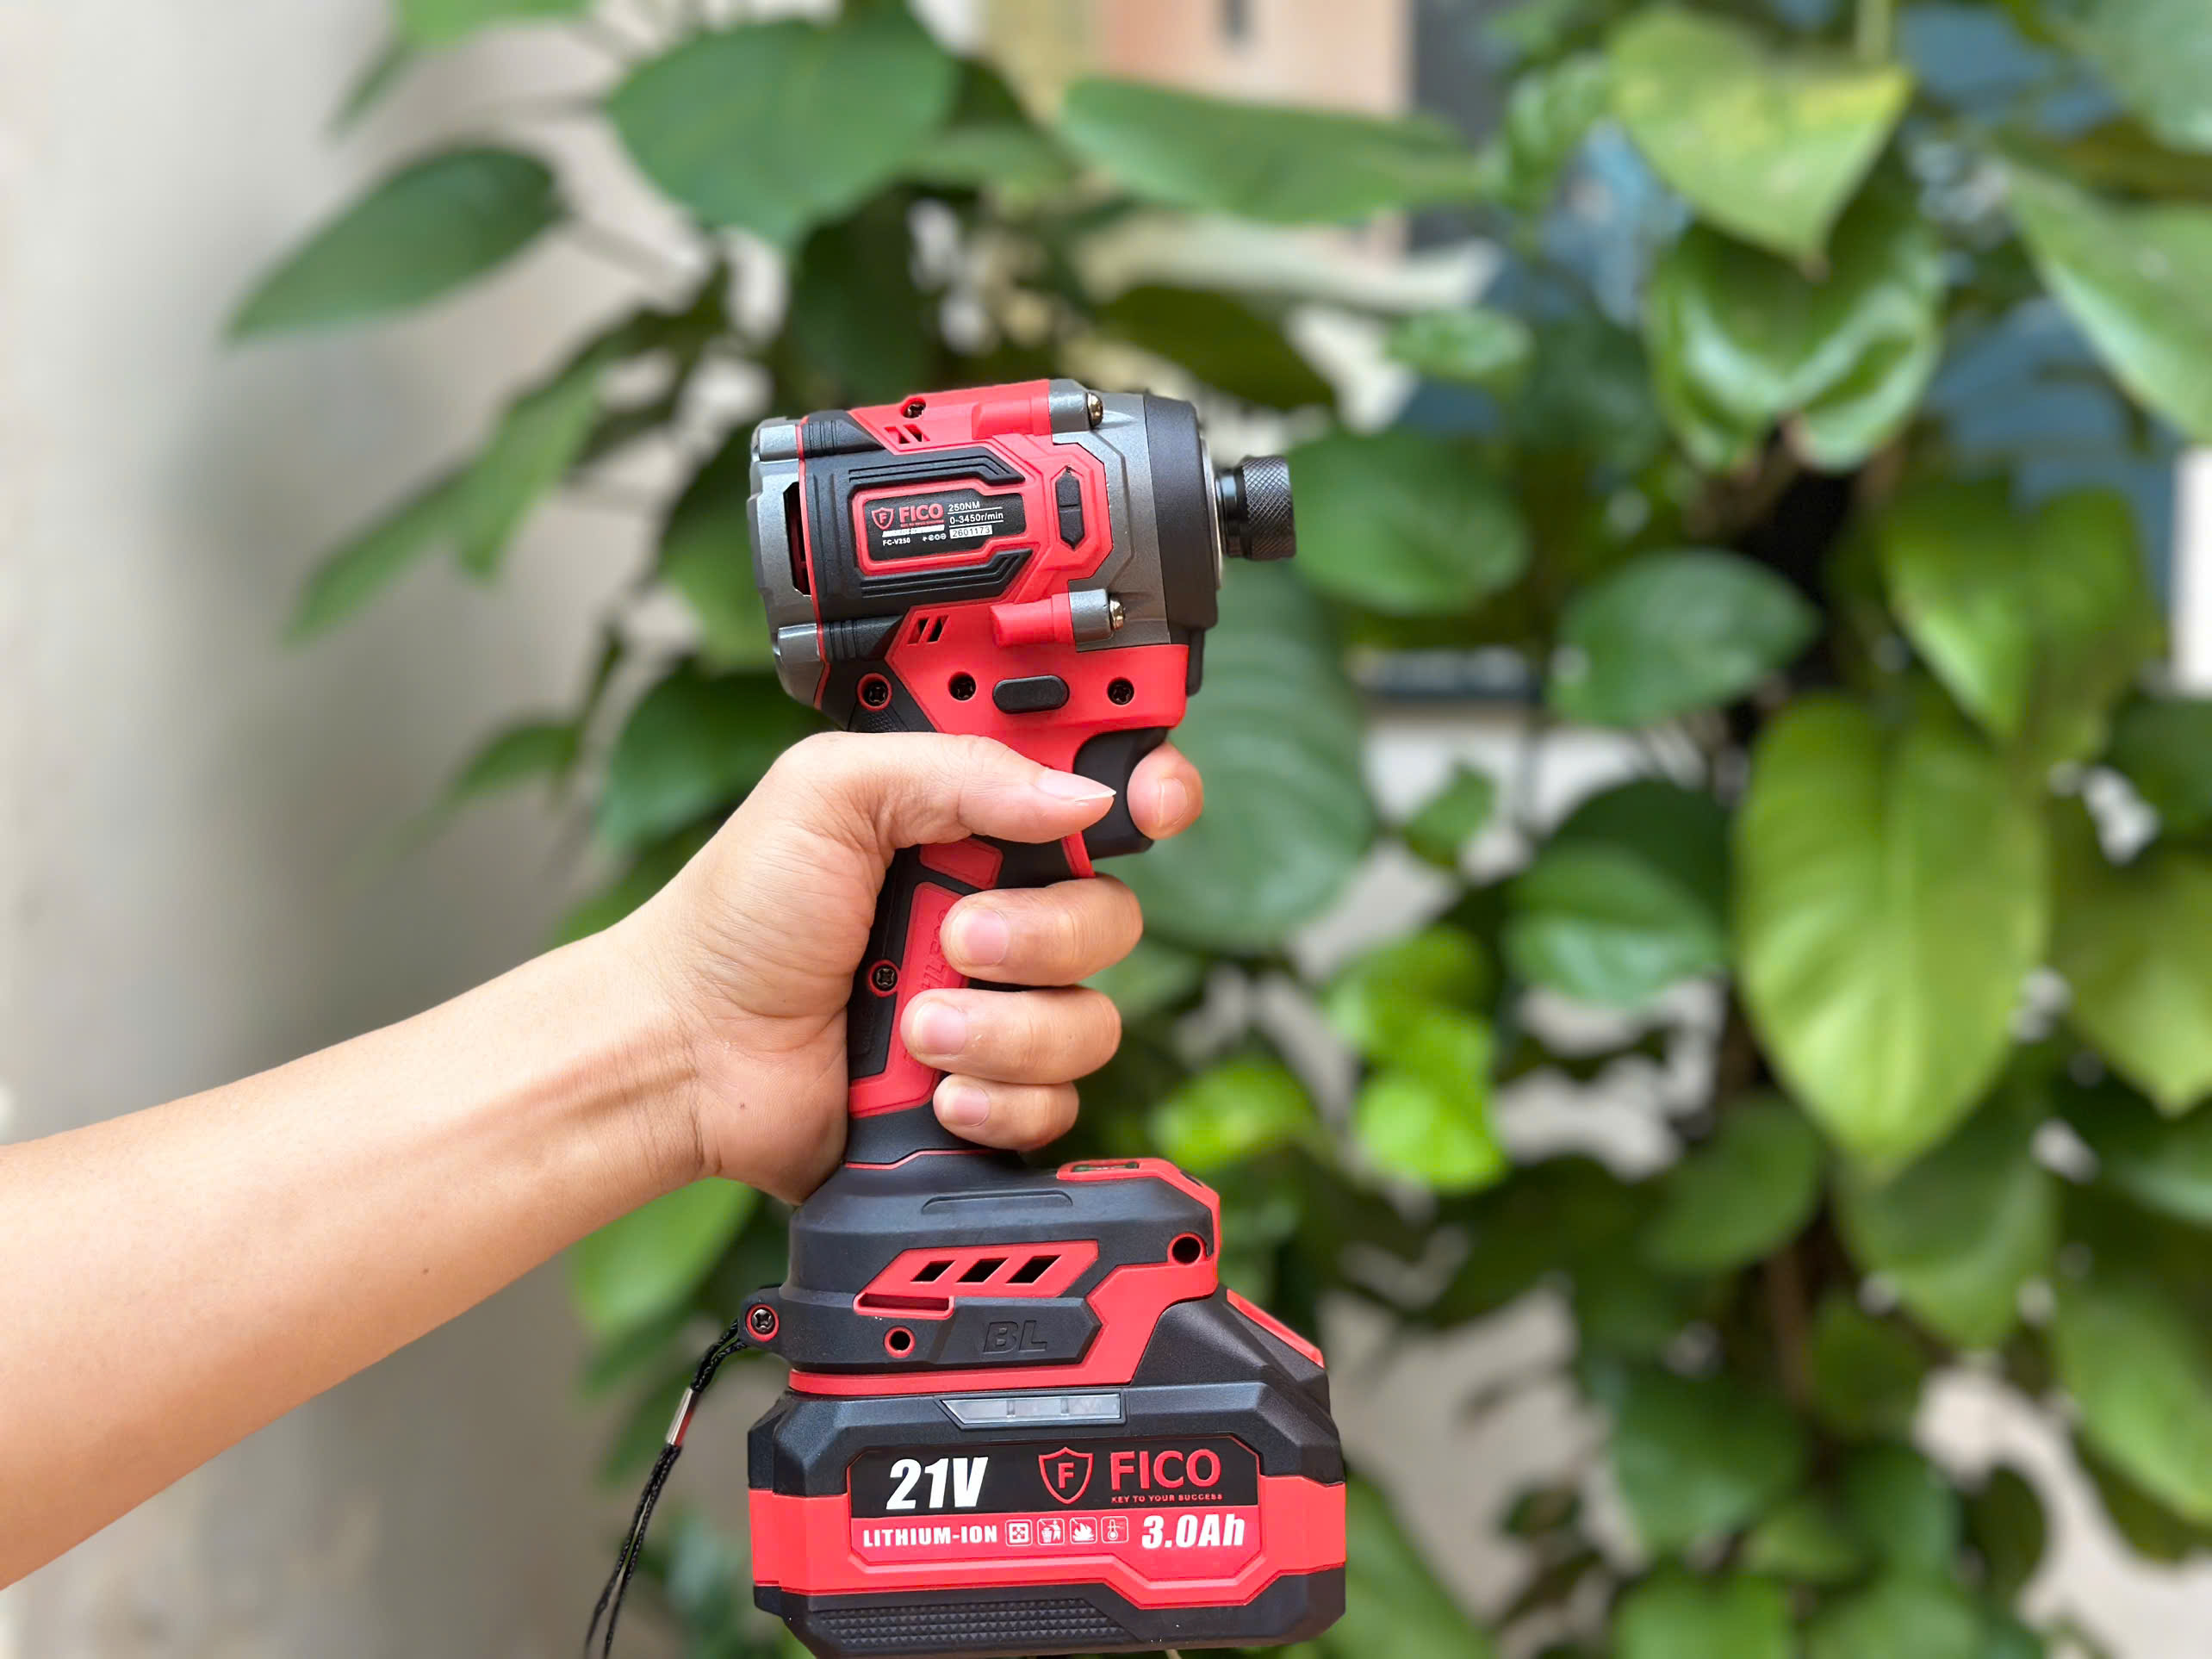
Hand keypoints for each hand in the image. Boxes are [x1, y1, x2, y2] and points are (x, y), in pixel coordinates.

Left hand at [614, 732, 1202, 1202]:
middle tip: (953, 939)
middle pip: (1113, 911)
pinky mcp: (991, 1090)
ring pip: (1093, 1018)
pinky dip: (997, 1098)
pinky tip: (932, 1091)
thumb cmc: (738, 918)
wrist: (688, 1054)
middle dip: (1040, 933)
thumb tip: (1081, 798)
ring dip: (1001, 1028)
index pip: (1098, 788)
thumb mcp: (828, 793)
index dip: (1148, 788)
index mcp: (971, 820)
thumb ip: (956, 769)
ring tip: (911, 1027)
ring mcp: (999, 1006)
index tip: (1154, 802)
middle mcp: (1001, 909)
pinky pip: (1061, 1102)